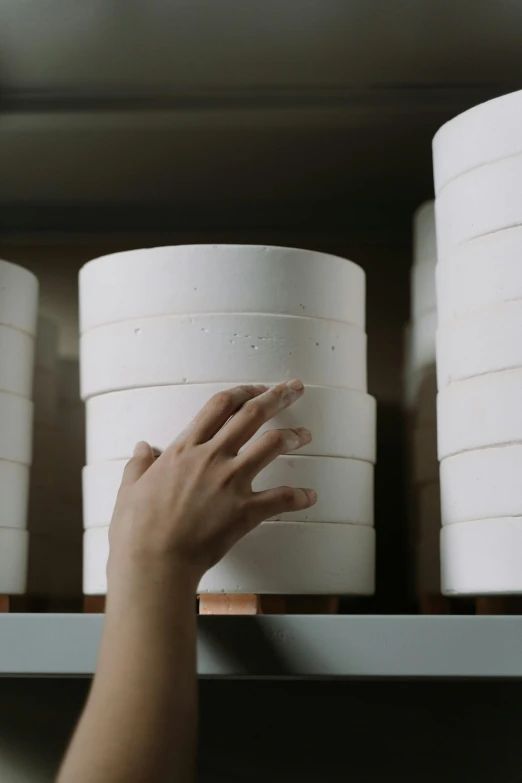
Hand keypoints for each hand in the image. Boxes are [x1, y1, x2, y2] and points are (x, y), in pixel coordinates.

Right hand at [107, 379, 316, 594]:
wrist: (153, 563)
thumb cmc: (137, 529)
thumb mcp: (130, 489)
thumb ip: (139, 464)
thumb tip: (141, 448)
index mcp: (184, 449)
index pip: (219, 406)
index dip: (242, 392)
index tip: (256, 389)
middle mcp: (211, 457)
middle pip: (252, 415)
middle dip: (277, 397)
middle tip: (294, 389)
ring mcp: (231, 482)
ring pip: (271, 444)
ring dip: (293, 436)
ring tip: (305, 435)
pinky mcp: (245, 510)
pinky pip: (281, 497)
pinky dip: (299, 496)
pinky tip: (310, 496)